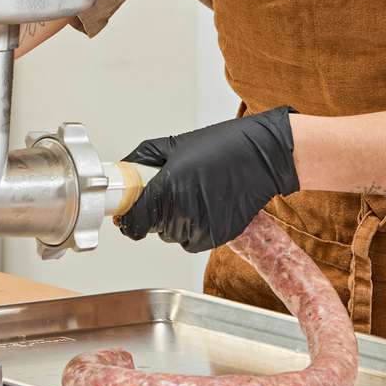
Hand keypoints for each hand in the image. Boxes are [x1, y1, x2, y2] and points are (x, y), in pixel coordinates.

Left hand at [116, 107, 298, 252]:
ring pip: (172, 235)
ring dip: (175, 221)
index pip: (134, 221)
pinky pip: (192, 241)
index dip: (128, 218)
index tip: (128, 212)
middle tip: (172, 191)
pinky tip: (205, 206)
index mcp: (167, 188)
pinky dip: (193, 229)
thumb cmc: (223, 145)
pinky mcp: (216, 237)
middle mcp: (182, 212)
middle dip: (155, 213)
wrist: (263, 156)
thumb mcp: (173, 144)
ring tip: (193, 195)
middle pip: (152, 228)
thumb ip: (141, 160)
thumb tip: (122, 173)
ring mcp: (201, 228)